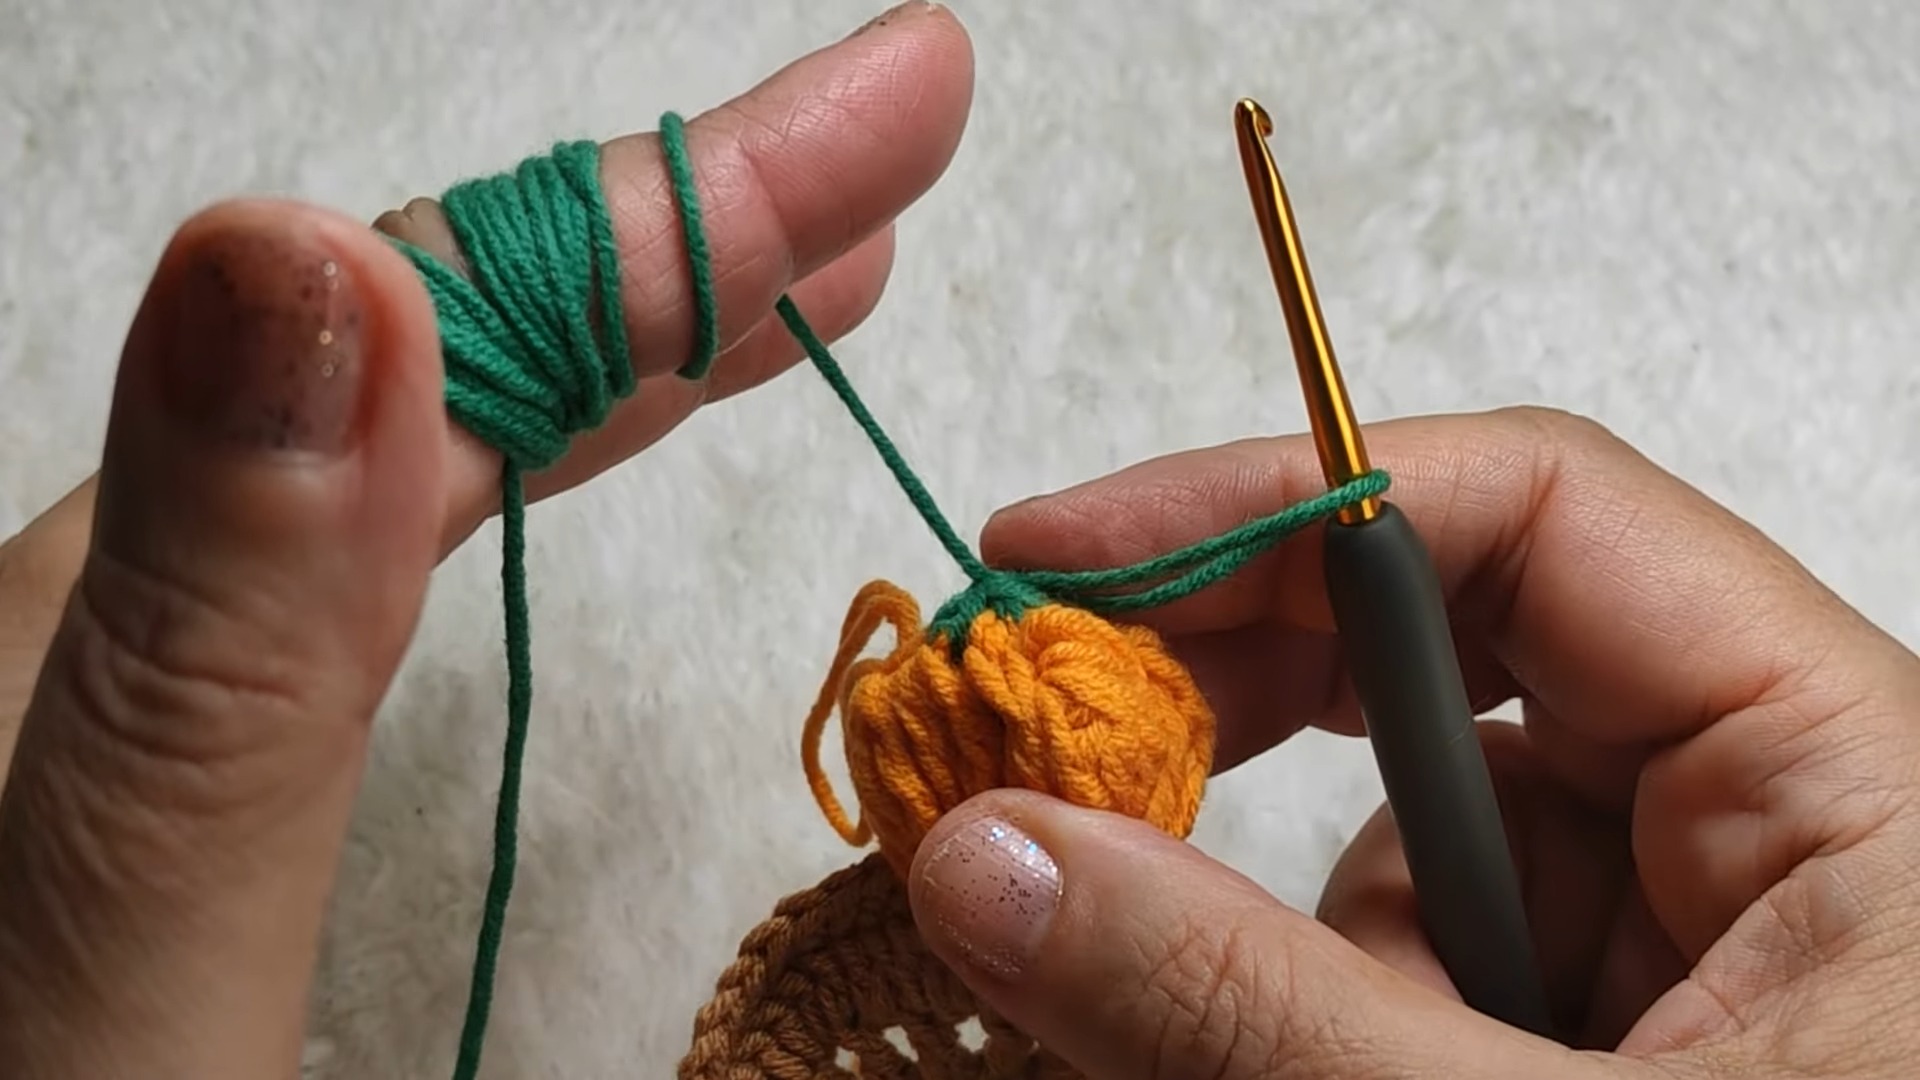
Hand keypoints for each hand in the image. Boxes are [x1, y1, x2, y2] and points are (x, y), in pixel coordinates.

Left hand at [0, 6, 972, 1074]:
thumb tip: (313, 260)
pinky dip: (525, 475)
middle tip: (885, 154)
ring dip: (622, 331)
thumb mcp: (95, 1002)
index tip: (898, 101)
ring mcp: (156, 692)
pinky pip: (383, 560)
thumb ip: (200, 680)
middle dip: (688, 234)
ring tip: (783, 273)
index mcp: (88, 630)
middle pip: (433, 346)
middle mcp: (117, 622)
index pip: (425, 333)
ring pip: (413, 437)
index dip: (684, 211)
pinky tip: (577, 465)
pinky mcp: (186, 773)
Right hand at [907, 407, 1919, 1078]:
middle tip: (1049, 756)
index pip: (1532, 511)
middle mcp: (1770, 811)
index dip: (1278, 500)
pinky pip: (1428, 961)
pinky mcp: (1625, 1025)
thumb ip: (1251, 1008)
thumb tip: (981, 853)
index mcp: (1844, 766)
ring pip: (1412, 841)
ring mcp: (1691, 928)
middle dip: (1233, 705)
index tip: (1056, 554)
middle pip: (1445, 647)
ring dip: (1287, 937)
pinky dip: (1330, 1013)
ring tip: (1204, 1034)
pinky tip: (1311, 1073)